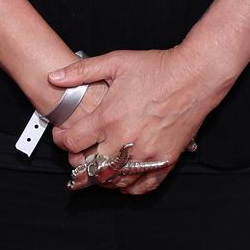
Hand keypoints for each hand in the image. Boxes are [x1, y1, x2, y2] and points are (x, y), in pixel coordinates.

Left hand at [49, 45, 214, 195]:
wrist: (195, 76)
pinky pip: (142, 186)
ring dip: (100, 178)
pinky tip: (122, 180)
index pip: (72, 143)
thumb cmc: (158, 69)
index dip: (62, 141)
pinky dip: (128, 187)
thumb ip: (81, 71)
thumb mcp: (115, 62)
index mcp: (108, 118)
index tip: (64, 137)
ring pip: (113, 180)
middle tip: (78, 155)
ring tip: (96, 169)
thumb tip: (54, 77)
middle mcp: (124, 140)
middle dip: (78, 163)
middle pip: (88, 167)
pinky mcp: (164, 160)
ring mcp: (145, 153)